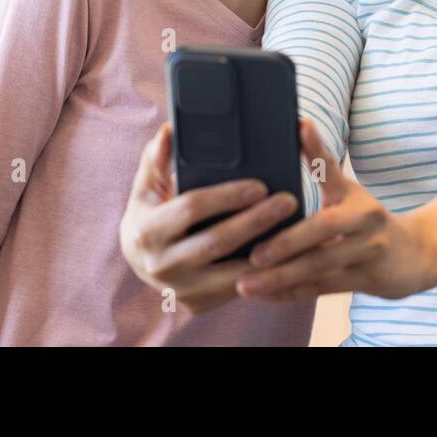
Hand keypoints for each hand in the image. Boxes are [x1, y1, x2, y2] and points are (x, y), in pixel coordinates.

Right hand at [119, 123, 298, 314]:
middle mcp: (159, 266)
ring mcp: (178, 290)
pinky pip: (235, 290)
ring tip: (296, 231)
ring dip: (267, 253)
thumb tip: (170, 131)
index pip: (191, 208)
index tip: (259, 185)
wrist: (140, 258)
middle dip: (255, 221)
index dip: (227, 196)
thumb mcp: (147, 184)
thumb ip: (158, 157)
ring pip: (231, 274)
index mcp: (145, 231)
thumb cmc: (149, 211)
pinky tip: (286, 255)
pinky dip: (263, 274)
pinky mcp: (196, 305)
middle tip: (288, 202)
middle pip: (216, 242)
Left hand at [234, 119, 436, 302]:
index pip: (330, 170)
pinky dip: (291, 294)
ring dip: (282, 278)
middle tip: (253, 254)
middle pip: (322, 231)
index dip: (314, 151)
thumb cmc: (368, 219)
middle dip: (286, 244)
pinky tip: (264, 297)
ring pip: (320, 267)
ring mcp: (368, 253)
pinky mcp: (367, 281)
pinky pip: (323, 289)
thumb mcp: (348, 190)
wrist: (417, 254)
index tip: (296, 133)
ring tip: (246, 284)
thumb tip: (299, 124)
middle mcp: (364, 221)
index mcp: (354, 196)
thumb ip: (322, 164)